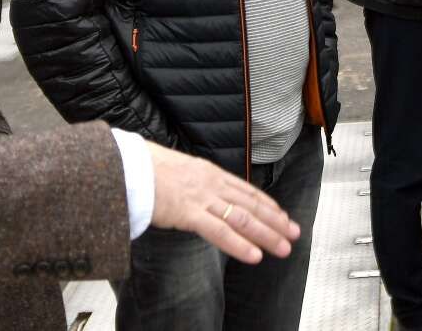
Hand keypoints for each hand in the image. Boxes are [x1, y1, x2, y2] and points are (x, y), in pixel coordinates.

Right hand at [146, 142, 299, 262]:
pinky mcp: (189, 213)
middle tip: (294, 233)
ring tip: (283, 248)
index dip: (268, 205)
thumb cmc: (146, 168)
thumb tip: (201, 193)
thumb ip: (195, 182)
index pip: (247, 191)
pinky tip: (255, 255)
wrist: (127, 165)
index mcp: (210, 173)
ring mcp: (203, 198)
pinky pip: (219, 231)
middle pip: (252, 205)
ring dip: (266, 235)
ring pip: (243, 219)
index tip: (283, 216)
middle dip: (276, 221)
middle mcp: (212, 184)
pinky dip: (239, 244)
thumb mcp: (179, 170)